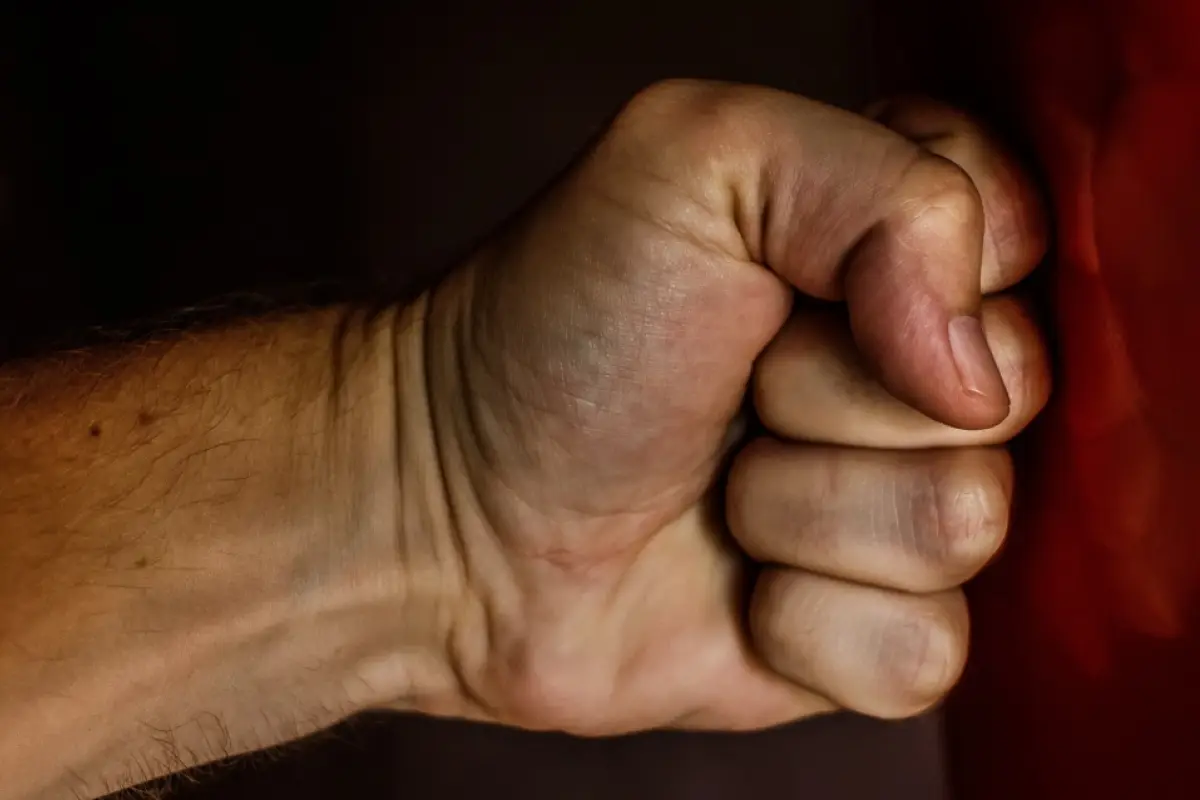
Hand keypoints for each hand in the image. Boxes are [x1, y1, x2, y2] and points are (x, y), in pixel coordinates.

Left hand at [418, 82, 1049, 732]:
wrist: (449, 515)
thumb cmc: (553, 333)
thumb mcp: (693, 163)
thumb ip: (879, 184)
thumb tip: (975, 370)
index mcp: (879, 244)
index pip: (1016, 234)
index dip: (925, 266)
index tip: (793, 280)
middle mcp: (902, 374)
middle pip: (1010, 389)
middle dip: (837, 394)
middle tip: (730, 387)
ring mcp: (889, 506)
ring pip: (968, 521)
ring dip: (806, 507)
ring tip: (714, 488)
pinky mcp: (863, 628)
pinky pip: (923, 647)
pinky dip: (803, 619)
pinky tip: (730, 582)